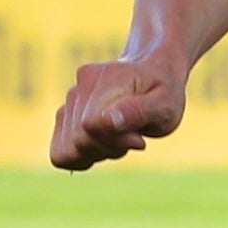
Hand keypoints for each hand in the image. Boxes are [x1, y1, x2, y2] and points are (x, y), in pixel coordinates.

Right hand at [51, 57, 185, 169]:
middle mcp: (80, 87)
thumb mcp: (165, 105)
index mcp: (106, 81)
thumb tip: (107, 121)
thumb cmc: (163, 92)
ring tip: (121, 135)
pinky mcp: (65, 113)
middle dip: (107, 149)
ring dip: (97, 151)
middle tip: (134, 138)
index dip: (114, 143)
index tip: (140, 140)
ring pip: (67, 149)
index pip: (88, 129)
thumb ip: (138, 112)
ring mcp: (69, 99)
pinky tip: (106, 141)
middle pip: (76, 143)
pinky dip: (84, 154)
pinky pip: (62, 151)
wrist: (152, 73)